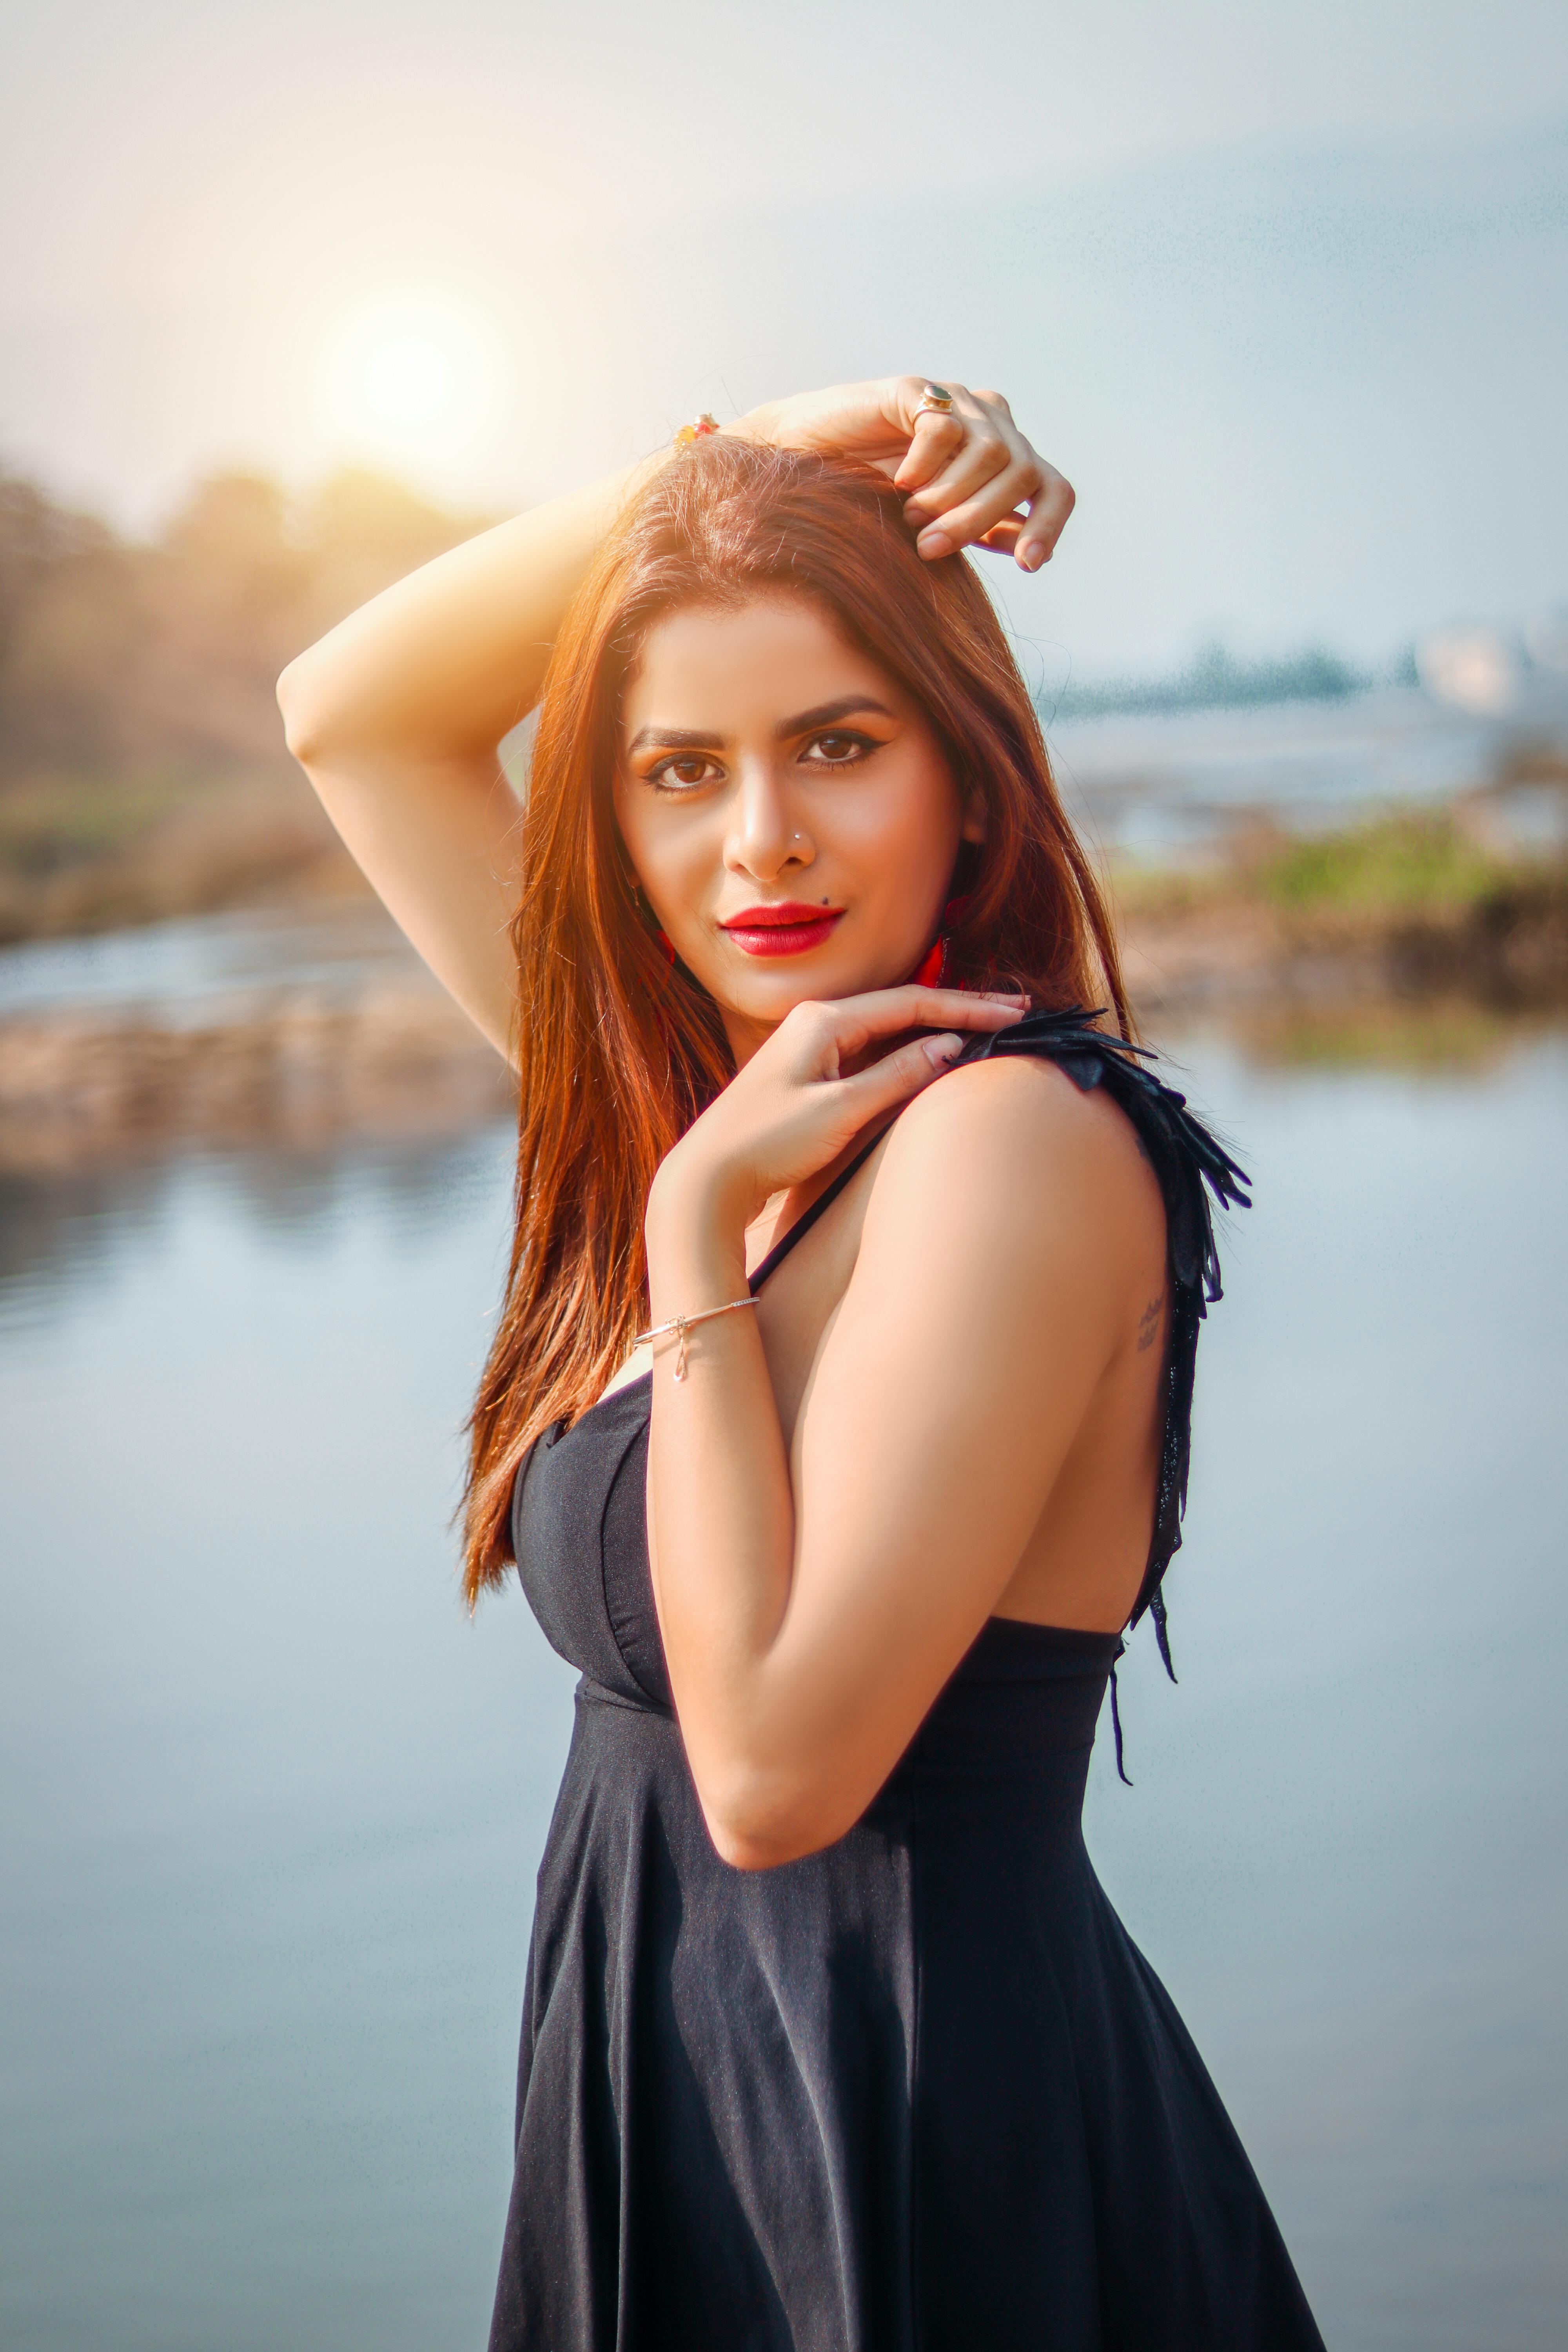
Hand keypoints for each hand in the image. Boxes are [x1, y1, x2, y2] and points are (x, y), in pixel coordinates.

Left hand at [648, 986, 1025, 1242]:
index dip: (968, 1008)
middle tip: (1014, 1010)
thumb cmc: (767, 1143)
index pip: (913, 1002)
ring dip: (936, 1028)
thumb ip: (897, 1075)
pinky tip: (933, 1055)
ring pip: (888, 1028)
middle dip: (959, 1009)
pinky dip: (908, 1050)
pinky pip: (870, 1050)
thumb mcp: (841, 1111)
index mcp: (824, 1020)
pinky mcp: (808, 1072)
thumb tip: (947, 1047)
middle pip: (903, 1007)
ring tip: (986, 1027)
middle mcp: (816, 1021)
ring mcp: (810, 1045)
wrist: (707, 1176)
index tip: (1013, 1012)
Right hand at [732, 377, 1073, 572]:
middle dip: (979, 519)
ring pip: (990, 453)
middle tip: (932, 549)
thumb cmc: (868, 497)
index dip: (1048, 526)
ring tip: (911, 518)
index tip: (1029, 566)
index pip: (1053, 488)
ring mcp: (955, 402)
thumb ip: (984, 530)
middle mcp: (990, 423)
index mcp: (1004, 459)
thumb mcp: (939, 524)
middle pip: (1021, 473)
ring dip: (950, 498)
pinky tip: (899, 483)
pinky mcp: (915, 390)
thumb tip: (1032, 552)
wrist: (802, 464)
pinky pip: (942, 430)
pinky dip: (923, 467)